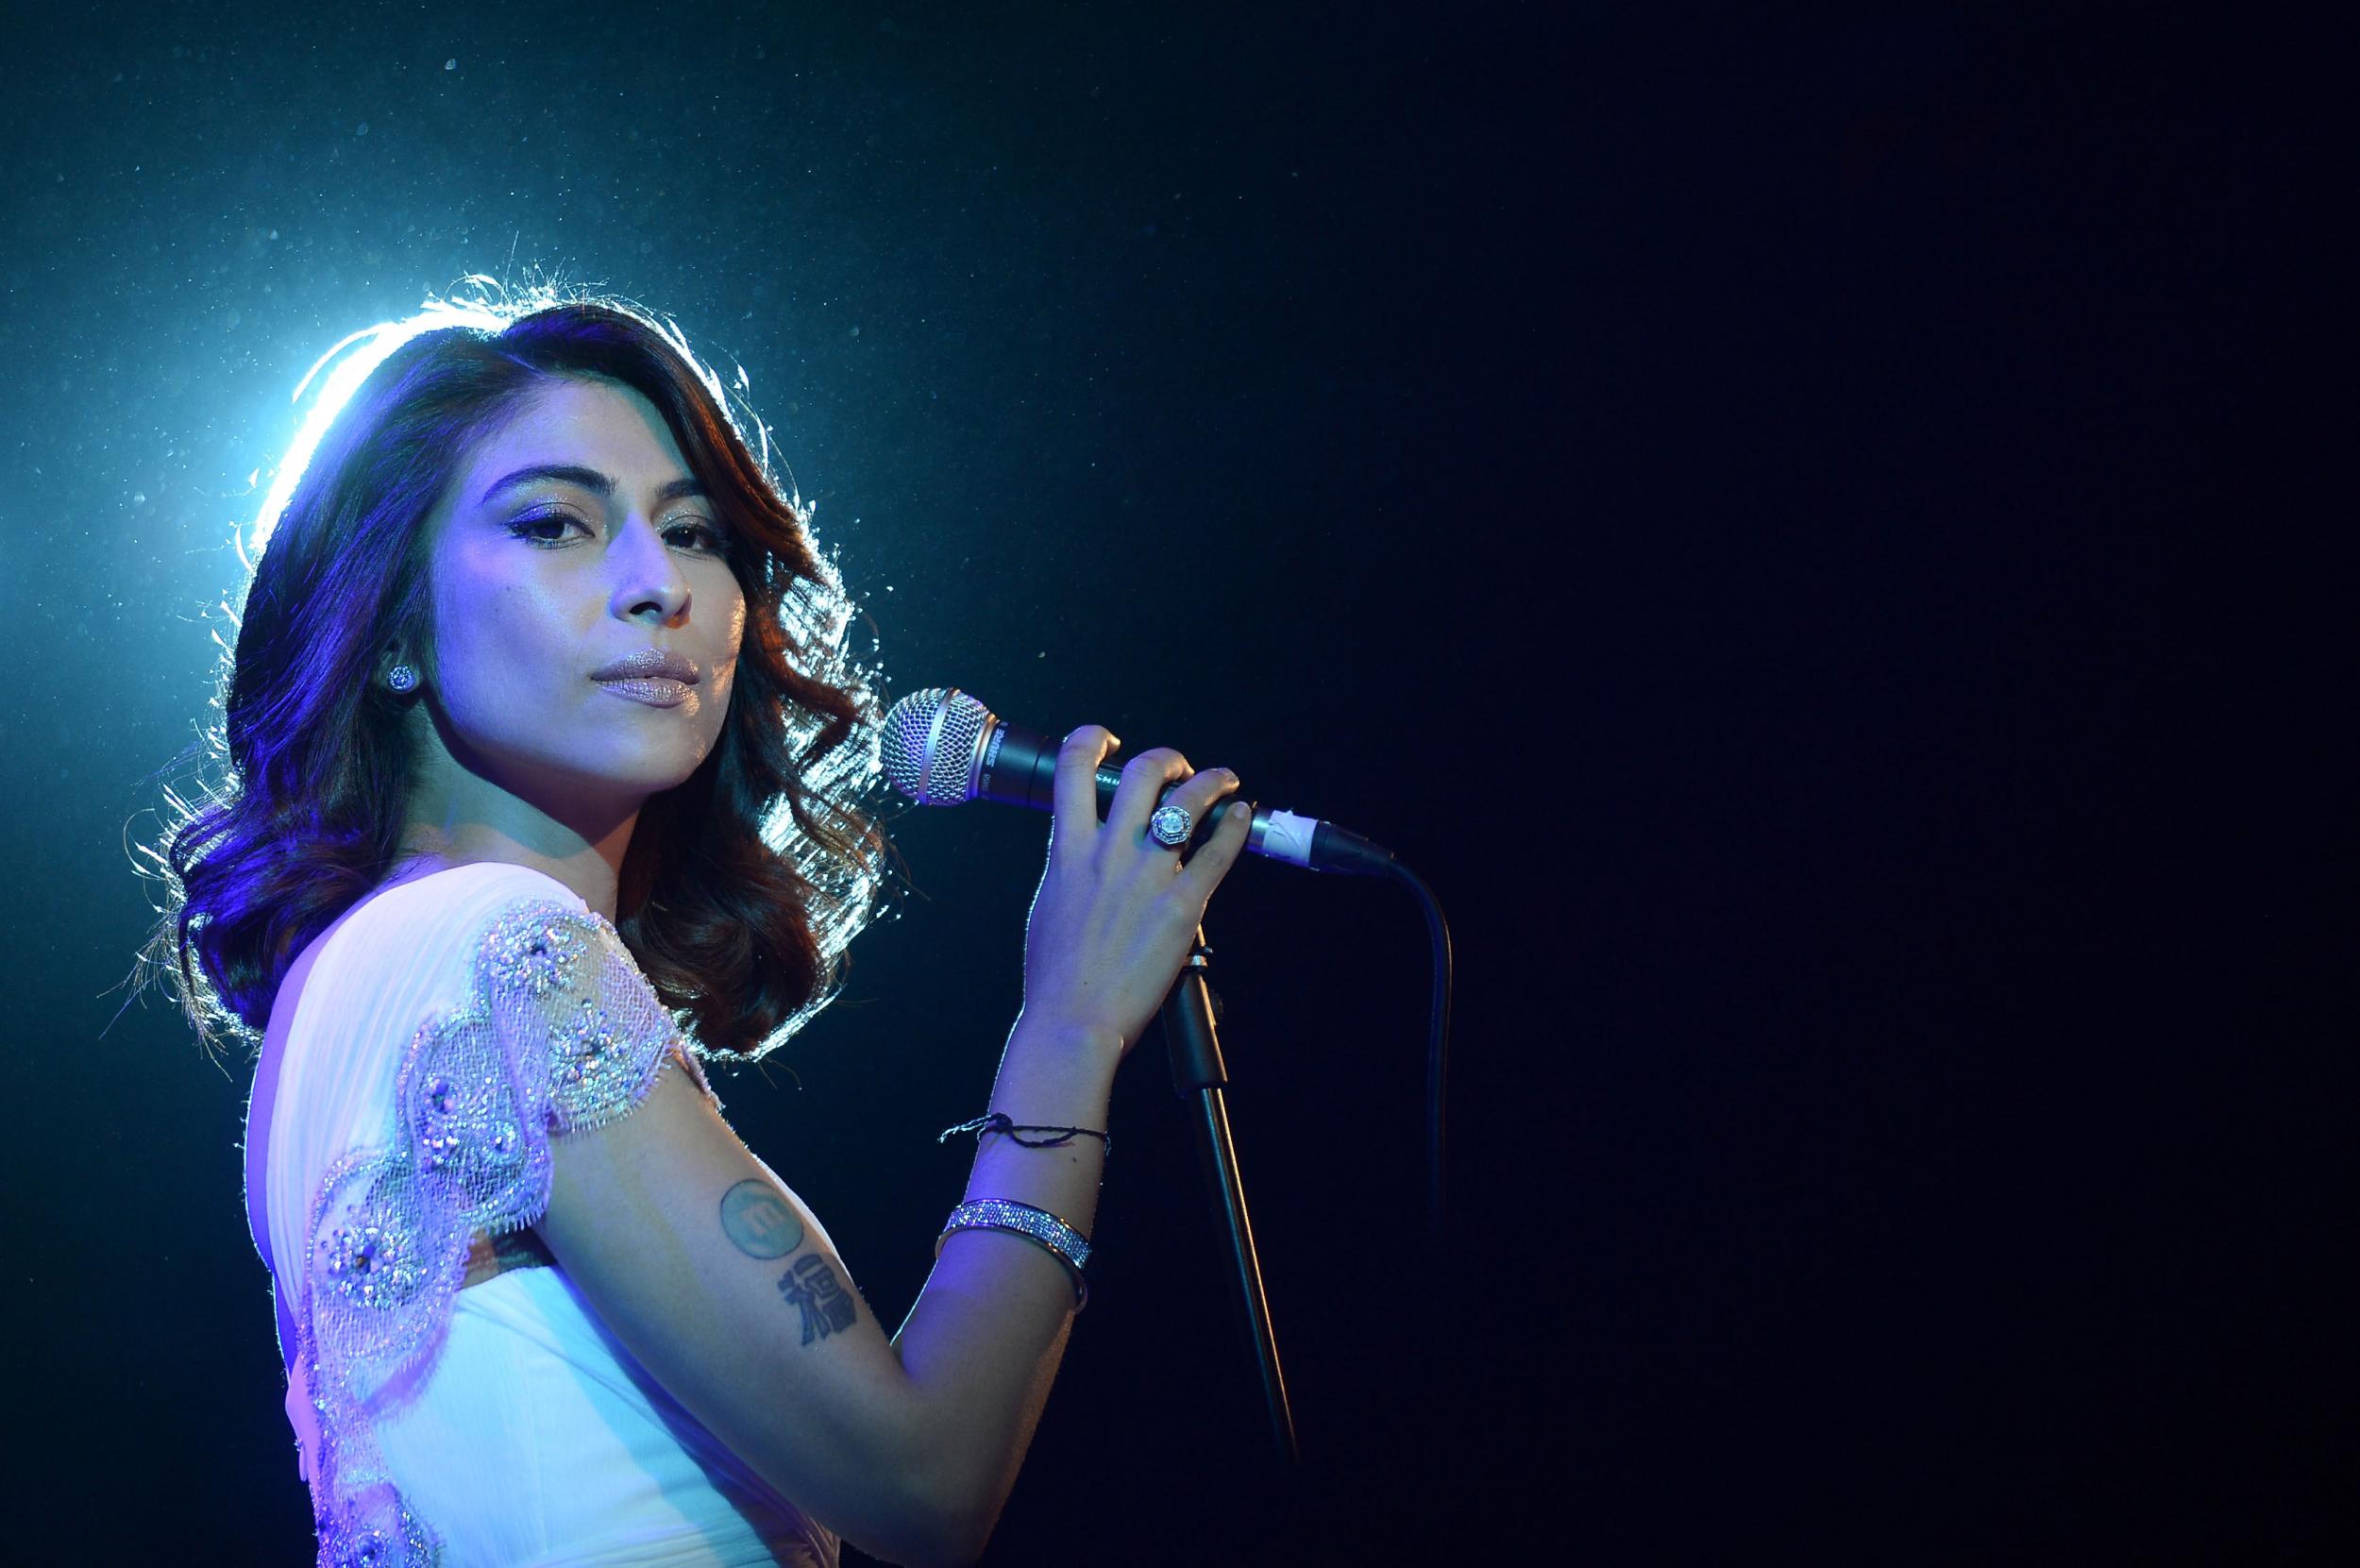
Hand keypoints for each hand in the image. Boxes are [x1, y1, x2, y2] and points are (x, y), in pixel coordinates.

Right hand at [1016, 726, 1252, 1063]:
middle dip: (1166, 759)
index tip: (1108, 743)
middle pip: (1142, 772)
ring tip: (1222, 781)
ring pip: (1186, 802)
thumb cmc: (1056, 976)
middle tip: (1177, 768)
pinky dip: (1235, 827)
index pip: (1073, 767)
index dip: (1092, 739)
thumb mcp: (1048, 904)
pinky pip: (1218, 852)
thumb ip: (1067, 868)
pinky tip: (1242, 817)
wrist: (1071, 1021)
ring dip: (1210, 781)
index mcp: (1067, 851)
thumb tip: (1079, 850)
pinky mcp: (1181, 905)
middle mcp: (1108, 853)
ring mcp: (1147, 876)